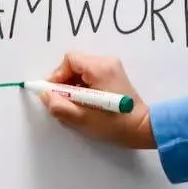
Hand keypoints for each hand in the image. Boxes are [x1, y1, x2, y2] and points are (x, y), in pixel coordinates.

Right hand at [37, 52, 153, 149]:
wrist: (143, 128)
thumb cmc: (114, 124)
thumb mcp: (82, 118)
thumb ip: (59, 106)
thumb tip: (45, 94)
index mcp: (100, 68)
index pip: (70, 60)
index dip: (57, 76)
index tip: (55, 94)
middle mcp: (107, 62)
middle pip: (75, 64)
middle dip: (65, 83)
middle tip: (65, 102)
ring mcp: (112, 68)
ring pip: (81, 71)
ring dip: (73, 86)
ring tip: (76, 105)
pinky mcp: (114, 76)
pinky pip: (90, 76)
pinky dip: (83, 88)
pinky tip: (86, 103)